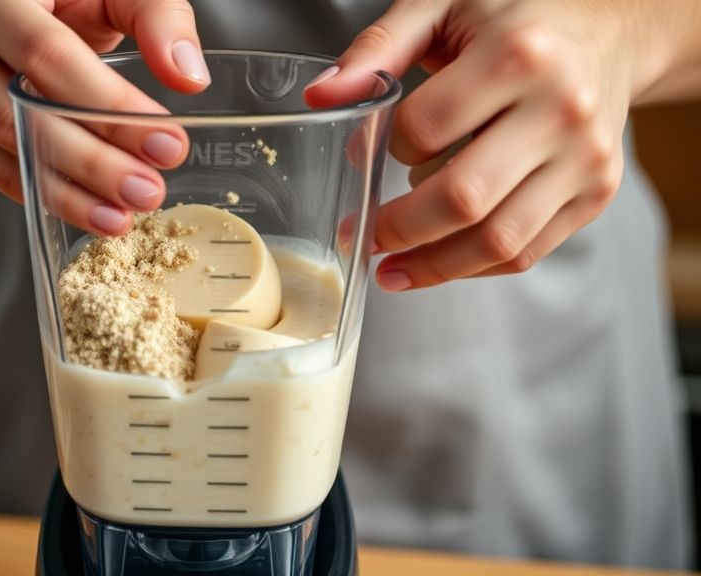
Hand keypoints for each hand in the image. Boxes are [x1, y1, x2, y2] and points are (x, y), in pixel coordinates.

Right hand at [0, 0, 208, 233]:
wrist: (31, 2)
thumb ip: (159, 17)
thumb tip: (187, 75)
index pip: (50, 57)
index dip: (109, 106)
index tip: (164, 142)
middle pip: (25, 114)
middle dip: (93, 162)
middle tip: (147, 189)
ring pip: (7, 152)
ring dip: (69, 193)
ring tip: (122, 214)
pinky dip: (43, 196)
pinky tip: (90, 211)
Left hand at [305, 0, 695, 290]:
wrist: (609, 31)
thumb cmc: (515, 18)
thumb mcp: (441, 7)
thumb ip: (377, 48)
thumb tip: (322, 96)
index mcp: (517, 54)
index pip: (425, 128)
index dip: (384, 148)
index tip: (366, 155)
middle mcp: (561, 109)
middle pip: (463, 198)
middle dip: (398, 229)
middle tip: (361, 236)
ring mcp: (586, 157)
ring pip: (498, 240)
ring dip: (432, 266)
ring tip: (391, 270)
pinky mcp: (596, 192)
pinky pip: (528, 251)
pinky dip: (474, 267)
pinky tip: (439, 261)